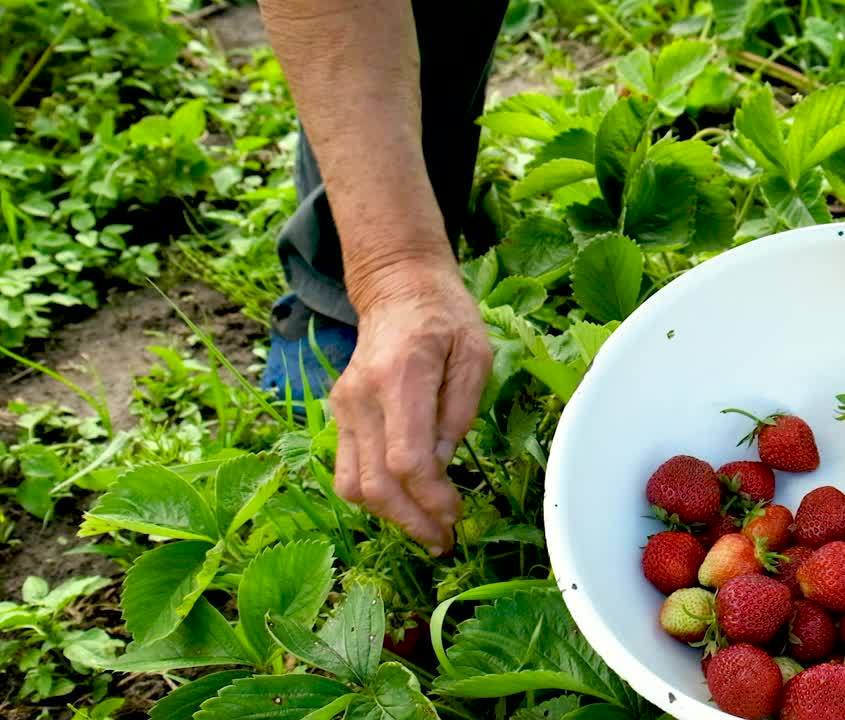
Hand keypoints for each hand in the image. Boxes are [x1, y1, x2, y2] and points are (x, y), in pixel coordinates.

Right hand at [329, 262, 492, 553]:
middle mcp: (362, 396)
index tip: (456, 515)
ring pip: (352, 485)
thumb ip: (459, 412)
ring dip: (390, 517)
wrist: (397, 289)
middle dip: (412, 521)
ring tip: (426, 529)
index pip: (406, 460)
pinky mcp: (340, 414)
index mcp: (401, 377)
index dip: (431, 498)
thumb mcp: (474, 356)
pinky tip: (405, 504)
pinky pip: (348, 470)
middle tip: (444, 540)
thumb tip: (440, 466)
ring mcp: (344, 406)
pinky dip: (374, 496)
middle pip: (375, 483)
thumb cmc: (446, 319)